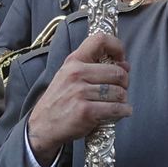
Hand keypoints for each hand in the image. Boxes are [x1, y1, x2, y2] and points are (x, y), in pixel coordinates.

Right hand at [26, 32, 129, 164]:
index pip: (100, 40)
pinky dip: (123, 111)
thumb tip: (125, 65)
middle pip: (117, 72)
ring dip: (123, 100)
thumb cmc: (59, 101)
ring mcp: (80, 92)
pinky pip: (116, 109)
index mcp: (73, 61)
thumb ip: (94, 67)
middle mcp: (76, 73)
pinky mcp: (86, 111)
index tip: (121, 60)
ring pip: (119, 92)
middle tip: (120, 90)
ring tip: (116, 103)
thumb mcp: (69, 76)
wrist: (42, 126)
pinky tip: (121, 112)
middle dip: (124, 83)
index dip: (117, 47)